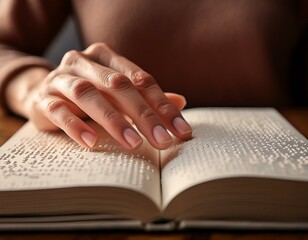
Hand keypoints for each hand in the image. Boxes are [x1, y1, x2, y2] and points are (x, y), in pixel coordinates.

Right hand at [28, 43, 191, 149]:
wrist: (43, 93)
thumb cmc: (90, 94)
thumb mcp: (118, 93)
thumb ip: (146, 97)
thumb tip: (181, 102)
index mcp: (107, 57)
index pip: (141, 79)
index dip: (163, 105)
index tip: (181, 130)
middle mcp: (84, 62)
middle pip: (118, 86)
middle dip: (143, 114)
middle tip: (162, 140)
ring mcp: (61, 79)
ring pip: (88, 95)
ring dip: (113, 120)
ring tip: (133, 143)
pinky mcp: (44, 99)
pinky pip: (59, 111)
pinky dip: (76, 126)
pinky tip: (92, 143)